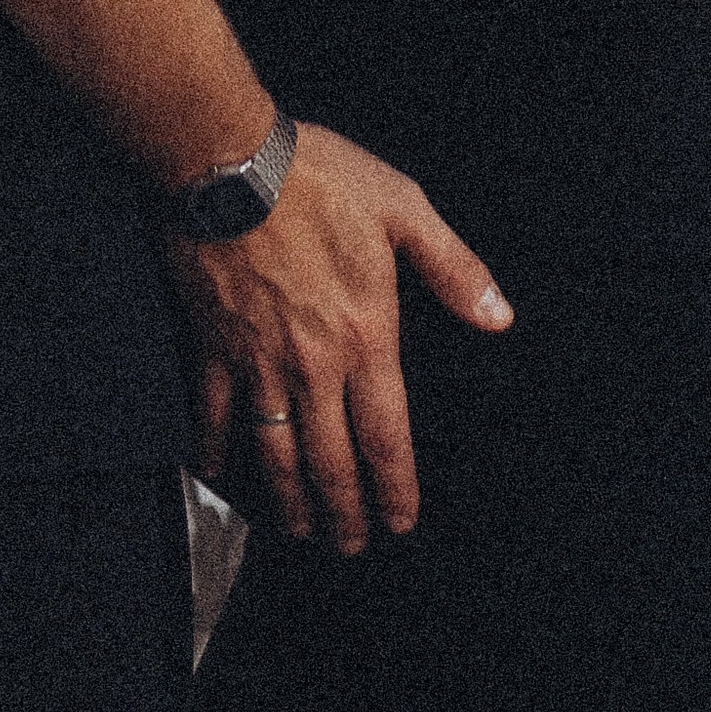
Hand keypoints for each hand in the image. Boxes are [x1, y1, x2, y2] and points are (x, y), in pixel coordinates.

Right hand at [168, 120, 511, 552]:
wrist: (229, 164)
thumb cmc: (319, 179)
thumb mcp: (404, 209)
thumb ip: (453, 269)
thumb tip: (498, 316)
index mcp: (367, 335)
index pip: (386, 435)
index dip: (395, 488)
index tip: (400, 522)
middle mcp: (313, 365)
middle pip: (332, 462)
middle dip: (345, 514)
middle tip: (352, 546)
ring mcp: (258, 364)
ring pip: (275, 455)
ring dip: (291, 501)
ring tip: (300, 531)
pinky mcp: (211, 350)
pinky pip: (213, 419)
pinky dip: (216, 455)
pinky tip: (220, 477)